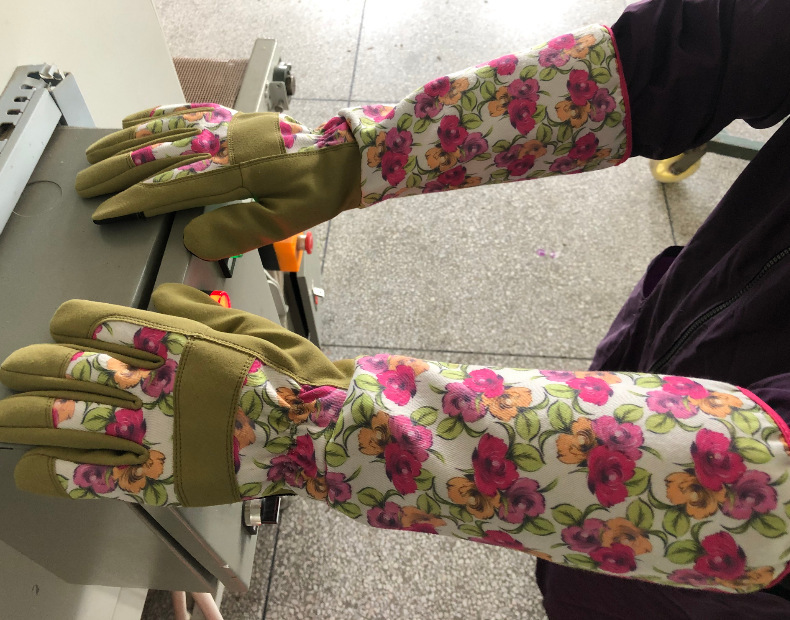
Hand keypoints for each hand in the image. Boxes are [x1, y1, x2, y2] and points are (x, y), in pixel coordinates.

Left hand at [0, 283, 350, 505]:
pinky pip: (90, 477)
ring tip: (3, 417)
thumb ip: (195, 306)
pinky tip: (34, 466)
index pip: (90, 322)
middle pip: (62, 369)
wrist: (316, 430)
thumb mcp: (246, 321)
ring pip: (64, 420)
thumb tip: (161, 294)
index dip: (66, 323)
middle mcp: (152, 381)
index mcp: (172, 338)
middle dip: (26, 369)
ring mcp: (151, 430)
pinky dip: (54, 472)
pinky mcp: (158, 475)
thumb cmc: (289, 375)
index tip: (62, 330)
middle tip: (13, 371)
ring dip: (22, 417)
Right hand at [76, 104, 360, 259]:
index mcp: (237, 168)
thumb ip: (240, 229)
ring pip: (164, 130)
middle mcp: (224, 140)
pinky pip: (184, 111)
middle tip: (83, 188)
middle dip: (116, 173)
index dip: (134, 201)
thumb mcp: (286, 220)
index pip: (173, 186)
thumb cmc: (316, 191)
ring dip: (125, 143)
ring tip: (94, 156)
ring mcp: (225, 124)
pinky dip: (154, 115)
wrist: (339, 156)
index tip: (105, 212)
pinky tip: (132, 120)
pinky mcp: (230, 118)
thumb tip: (192, 238)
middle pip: (159, 155)